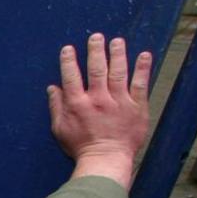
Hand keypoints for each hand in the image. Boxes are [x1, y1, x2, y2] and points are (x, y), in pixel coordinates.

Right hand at [48, 33, 152, 187]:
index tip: (69, 49)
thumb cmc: (81, 147)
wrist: (106, 160)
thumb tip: (53, 89)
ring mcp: (119, 102)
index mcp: (78, 104)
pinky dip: (142, 69)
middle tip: (96, 36)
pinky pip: (140, 84)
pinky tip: (144, 55)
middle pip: (96, 69)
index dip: (69, 60)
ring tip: (117, 41)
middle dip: (95, 50)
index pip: (71, 76)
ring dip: (117, 54)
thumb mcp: (60, 129)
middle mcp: (98, 99)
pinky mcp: (136, 107)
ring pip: (118, 72)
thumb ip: (57, 107)